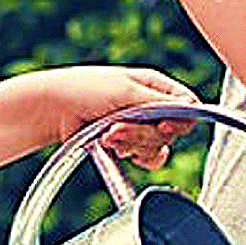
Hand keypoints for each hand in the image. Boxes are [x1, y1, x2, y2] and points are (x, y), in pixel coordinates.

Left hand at [18, 65, 197, 168]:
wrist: (52, 109)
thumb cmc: (85, 90)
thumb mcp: (127, 91)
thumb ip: (162, 103)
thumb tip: (193, 110)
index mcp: (155, 86)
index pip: (188, 106)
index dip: (180, 120)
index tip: (163, 125)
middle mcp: (151, 106)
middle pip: (172, 131)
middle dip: (144, 133)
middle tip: (117, 126)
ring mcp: (139, 126)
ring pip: (158, 147)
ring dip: (133, 144)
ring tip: (107, 135)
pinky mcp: (127, 144)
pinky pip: (145, 158)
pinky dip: (130, 154)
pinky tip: (109, 146)